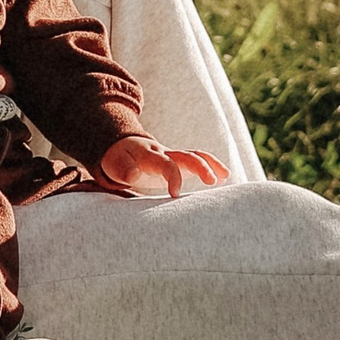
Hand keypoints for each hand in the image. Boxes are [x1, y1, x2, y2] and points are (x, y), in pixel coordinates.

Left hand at [94, 135, 229, 198]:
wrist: (120, 145)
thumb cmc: (118, 159)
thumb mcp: (114, 164)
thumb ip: (124, 170)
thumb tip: (134, 176)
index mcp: (149, 154)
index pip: (165, 163)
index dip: (172, 177)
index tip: (175, 195)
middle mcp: (164, 152)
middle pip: (186, 155)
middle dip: (200, 166)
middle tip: (212, 182)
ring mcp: (172, 155)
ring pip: (195, 155)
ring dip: (210, 163)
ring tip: (225, 176)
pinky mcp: (178, 161)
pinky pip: (197, 159)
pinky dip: (211, 165)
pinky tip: (224, 176)